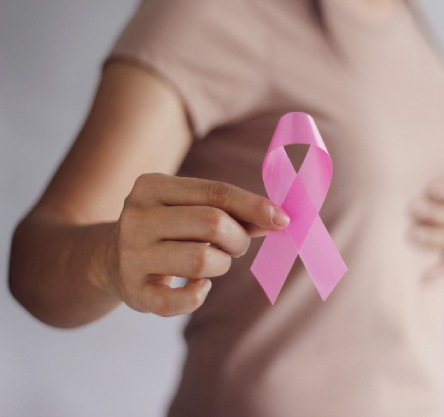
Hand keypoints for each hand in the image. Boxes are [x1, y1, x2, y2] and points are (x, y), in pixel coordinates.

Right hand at [99, 173, 289, 316]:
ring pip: (201, 260)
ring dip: (222, 264)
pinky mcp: (133, 291)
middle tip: (237, 245)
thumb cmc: (165, 228)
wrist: (108, 259)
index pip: (215, 192)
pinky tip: (201, 286)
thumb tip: (276, 218)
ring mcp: (132, 255)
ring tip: (215, 262)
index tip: (282, 218)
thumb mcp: (188, 207)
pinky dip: (200, 295)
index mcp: (152, 186)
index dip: (254, 206)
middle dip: (238, 238)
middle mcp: (136, 217)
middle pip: (212, 223)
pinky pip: (180, 300)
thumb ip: (229, 210)